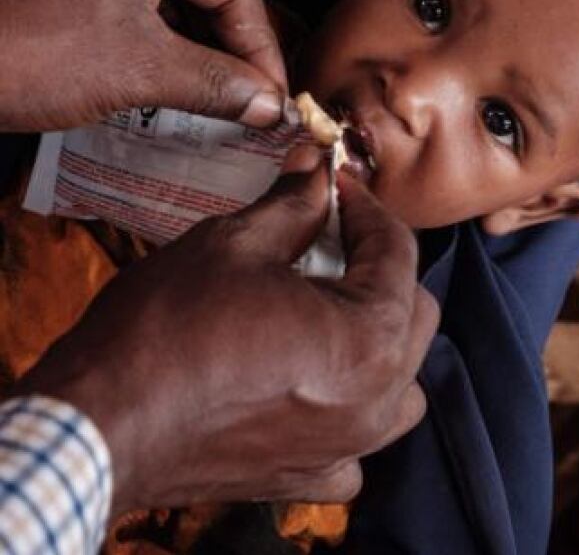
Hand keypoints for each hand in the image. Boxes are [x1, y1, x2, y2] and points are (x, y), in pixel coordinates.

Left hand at [0, 0, 285, 131]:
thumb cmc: (32, 49)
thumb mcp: (141, 69)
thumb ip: (218, 83)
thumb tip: (273, 106)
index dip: (264, 50)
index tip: (278, 101)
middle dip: (234, 55)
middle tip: (258, 107)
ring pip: (177, 9)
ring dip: (202, 60)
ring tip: (226, 108)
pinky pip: (142, 16)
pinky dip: (165, 56)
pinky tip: (180, 94)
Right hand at [17, 157, 438, 513]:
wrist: (98, 422)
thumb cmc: (165, 331)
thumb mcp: (235, 245)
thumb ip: (295, 205)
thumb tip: (316, 171)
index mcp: (368, 340)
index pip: (397, 253)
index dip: (367, 208)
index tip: (338, 190)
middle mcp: (374, 402)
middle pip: (412, 313)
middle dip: (378, 265)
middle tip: (333, 237)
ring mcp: (345, 446)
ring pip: (401, 378)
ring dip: (378, 333)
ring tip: (332, 304)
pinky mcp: (308, 475)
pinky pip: (360, 440)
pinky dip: (351, 404)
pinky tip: (315, 380)